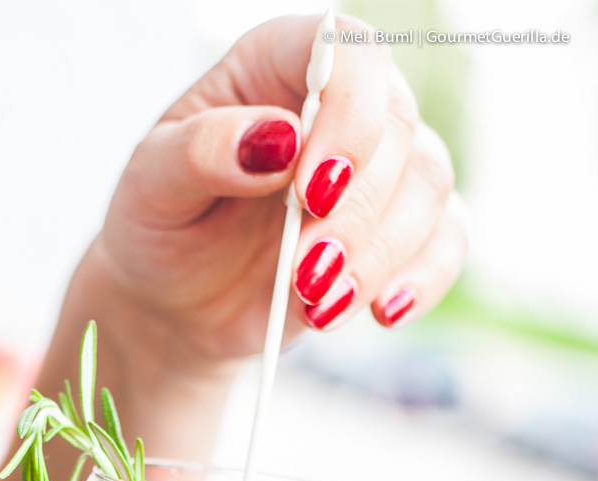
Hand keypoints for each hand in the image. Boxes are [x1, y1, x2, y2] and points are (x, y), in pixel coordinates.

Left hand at [93, 12, 465, 361]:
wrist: (175, 300)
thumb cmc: (161, 225)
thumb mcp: (151, 184)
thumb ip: (202, 151)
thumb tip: (279, 137)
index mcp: (277, 67)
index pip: (348, 50)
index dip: (349, 115)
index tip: (311, 190)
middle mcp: (339, 106)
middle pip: (396, 129)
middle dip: (356, 212)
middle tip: (302, 273)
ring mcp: (376, 168)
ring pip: (428, 186)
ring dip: (380, 254)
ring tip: (318, 304)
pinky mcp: (395, 230)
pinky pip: (447, 241)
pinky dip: (423, 279)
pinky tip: (383, 312)